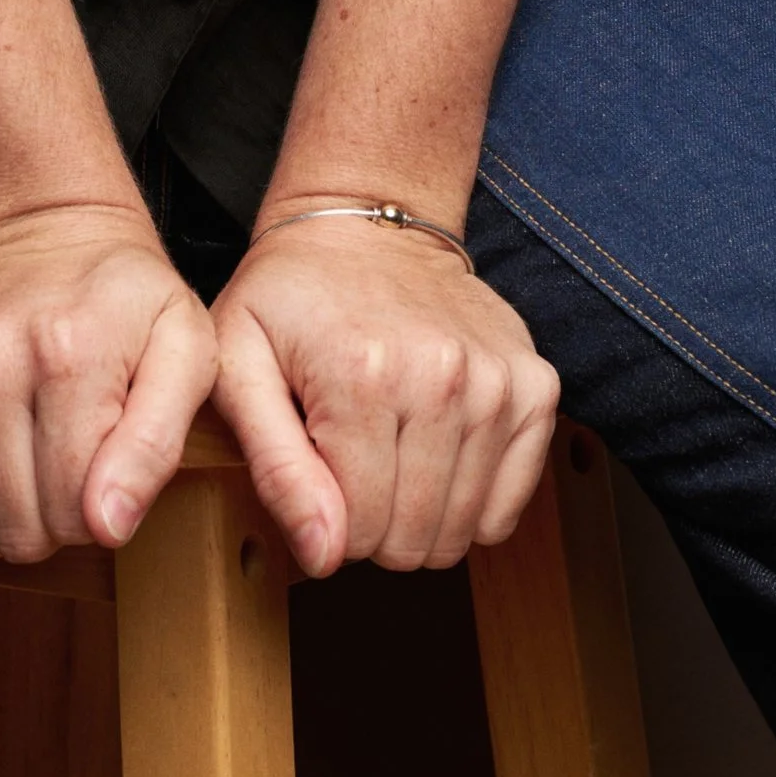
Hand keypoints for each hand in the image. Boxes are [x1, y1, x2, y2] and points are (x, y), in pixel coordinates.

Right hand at [0, 200, 217, 561]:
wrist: (43, 226)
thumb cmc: (123, 300)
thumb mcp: (184, 351)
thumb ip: (157, 443)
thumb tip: (107, 526)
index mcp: (69, 352)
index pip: (74, 513)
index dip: (97, 513)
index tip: (103, 470)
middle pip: (15, 527)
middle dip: (48, 522)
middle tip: (62, 468)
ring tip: (22, 460)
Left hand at [209, 212, 558, 576]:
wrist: (367, 222)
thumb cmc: (292, 296)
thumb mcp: (240, 367)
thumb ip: (276, 468)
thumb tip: (324, 554)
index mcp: (362, 376)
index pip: (361, 531)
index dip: (331, 526)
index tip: (319, 477)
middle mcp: (443, 377)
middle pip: (416, 537)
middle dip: (377, 527)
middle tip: (353, 469)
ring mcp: (499, 380)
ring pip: (466, 529)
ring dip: (425, 516)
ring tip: (393, 457)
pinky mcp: (536, 383)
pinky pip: (512, 502)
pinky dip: (476, 502)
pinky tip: (439, 458)